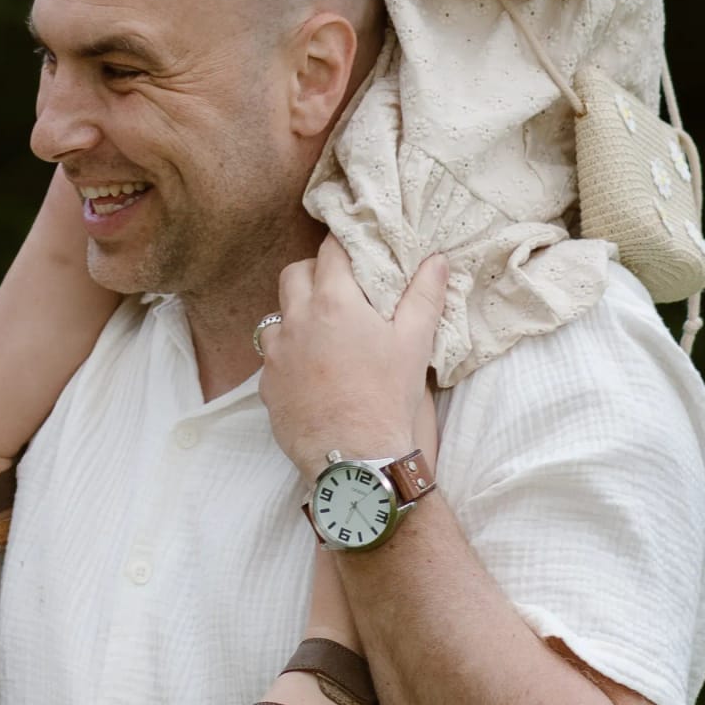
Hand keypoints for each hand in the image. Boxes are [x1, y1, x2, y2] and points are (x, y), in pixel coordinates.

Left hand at [255, 240, 448, 485]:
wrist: (356, 459)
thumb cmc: (388, 398)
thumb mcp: (414, 343)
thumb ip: (423, 295)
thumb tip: (437, 260)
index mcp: (332, 302)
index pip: (330, 252)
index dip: (343, 245)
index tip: (354, 248)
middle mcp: (296, 321)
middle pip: (293, 274)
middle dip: (313, 273)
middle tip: (338, 289)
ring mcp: (276, 355)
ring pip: (276, 317)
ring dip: (295, 316)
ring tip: (322, 334)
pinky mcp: (267, 386)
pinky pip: (272, 359)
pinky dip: (288, 357)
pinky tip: (311, 373)